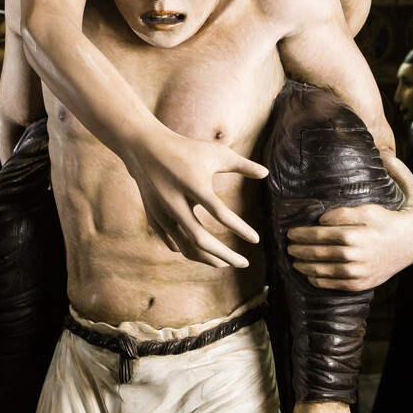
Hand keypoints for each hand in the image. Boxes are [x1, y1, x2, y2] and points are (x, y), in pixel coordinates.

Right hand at [123, 131, 268, 267]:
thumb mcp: (216, 153)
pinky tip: (202, 251)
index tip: (256, 240)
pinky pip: (172, 243)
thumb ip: (242, 165)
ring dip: (207, 258)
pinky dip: (188, 250)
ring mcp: (162, 213)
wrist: (145, 149)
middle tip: (244, 264)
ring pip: (185, 247)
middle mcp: (176, 203)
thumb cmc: (186, 150)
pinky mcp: (153, 218)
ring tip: (225, 263)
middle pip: (201, 240)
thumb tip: (267, 173)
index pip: (221, 213)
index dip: (240, 229)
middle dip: (225, 256)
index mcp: (194, 186)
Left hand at [286, 203, 412, 290]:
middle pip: (318, 254)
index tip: (291, 232)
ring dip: (305, 266)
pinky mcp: (362, 284)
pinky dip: (318, 281)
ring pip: (323, 271)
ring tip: (294, 260)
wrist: (412, 243)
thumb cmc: (388, 221)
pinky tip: (310, 275)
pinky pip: (334, 285)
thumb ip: (343, 213)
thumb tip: (320, 219)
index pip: (320, 235)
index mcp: (354, 236)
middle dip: (299, 250)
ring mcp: (358, 273)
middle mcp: (354, 256)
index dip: (302, 234)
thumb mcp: (369, 209)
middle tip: (288, 246)